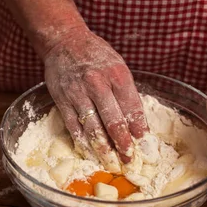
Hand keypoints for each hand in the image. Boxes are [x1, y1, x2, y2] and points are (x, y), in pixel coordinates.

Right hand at [42, 28, 147, 172]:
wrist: (64, 42)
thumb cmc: (96, 56)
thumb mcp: (118, 66)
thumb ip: (127, 93)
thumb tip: (137, 124)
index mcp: (117, 75)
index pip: (132, 107)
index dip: (139, 129)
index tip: (143, 145)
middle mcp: (98, 84)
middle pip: (113, 121)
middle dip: (123, 144)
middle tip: (129, 161)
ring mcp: (78, 93)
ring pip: (93, 128)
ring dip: (104, 149)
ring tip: (111, 163)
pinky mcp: (63, 100)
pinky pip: (73, 126)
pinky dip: (82, 143)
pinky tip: (90, 153)